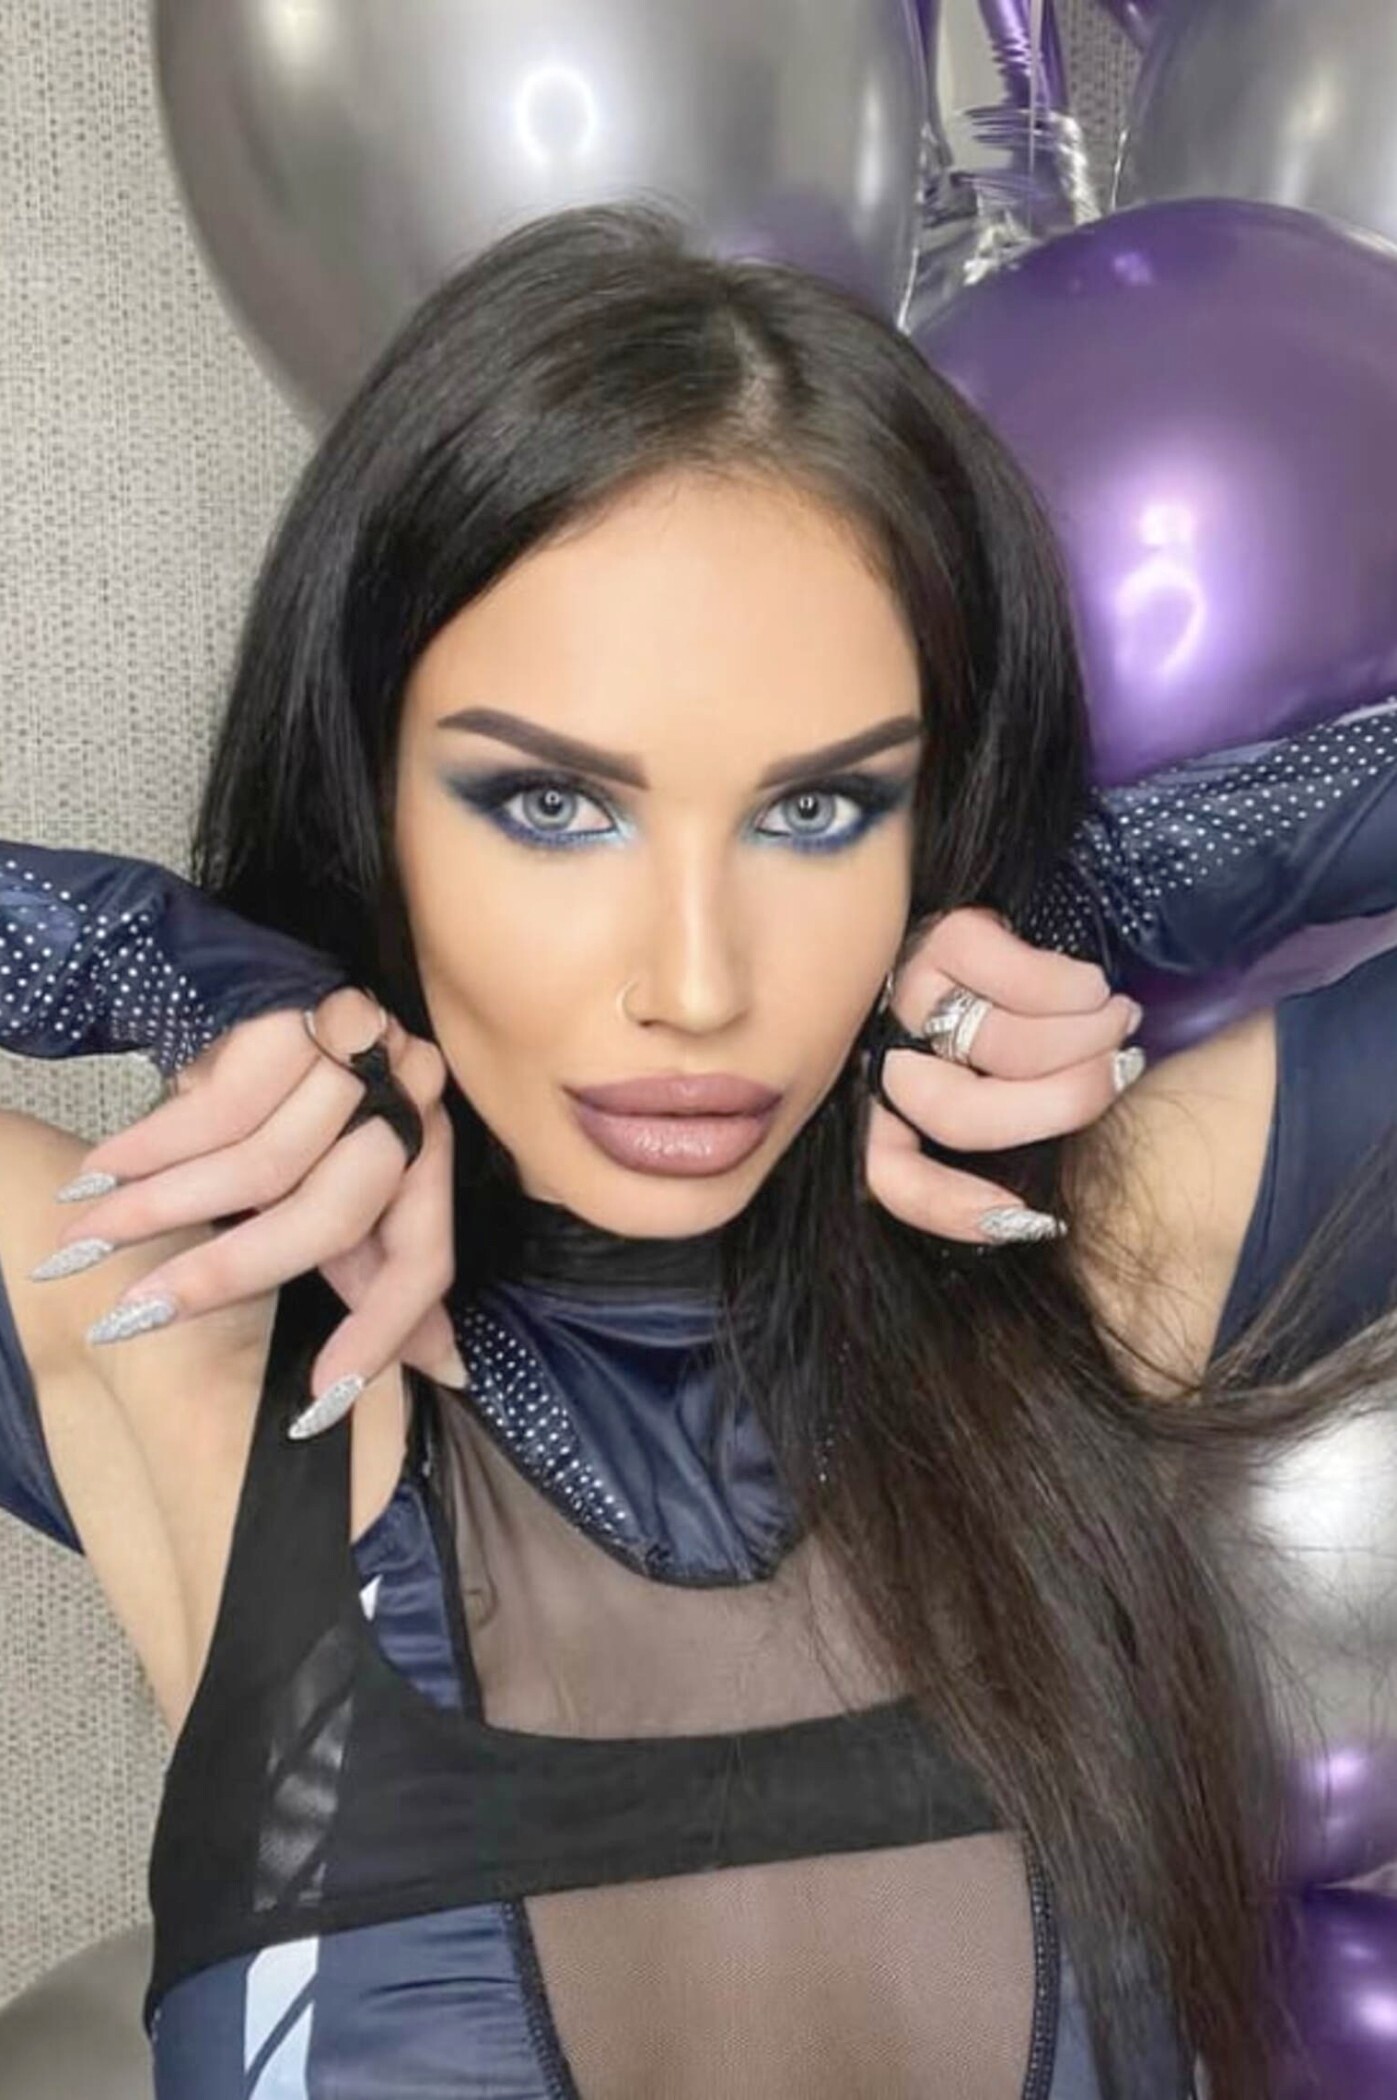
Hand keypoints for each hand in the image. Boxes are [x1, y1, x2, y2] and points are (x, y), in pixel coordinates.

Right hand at [31, 987, 462, 1407]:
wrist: (257, 989)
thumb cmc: (295, 1108)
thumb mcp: (332, 1192)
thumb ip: (371, 1271)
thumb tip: (437, 1362)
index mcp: (430, 1156)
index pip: (422, 1257)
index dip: (378, 1333)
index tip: (316, 1401)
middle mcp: (410, 1102)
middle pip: (332, 1216)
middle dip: (229, 1274)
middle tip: (138, 1313)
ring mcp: (360, 1052)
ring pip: (262, 1165)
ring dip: (161, 1210)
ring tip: (87, 1240)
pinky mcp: (297, 1015)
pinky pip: (216, 1108)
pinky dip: (148, 1151)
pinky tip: (95, 1177)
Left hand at [863, 906, 1143, 1242]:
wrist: (1036, 939)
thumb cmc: (1035, 1036)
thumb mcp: (1026, 1101)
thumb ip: (1023, 1141)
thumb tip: (1047, 1214)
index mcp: (898, 1109)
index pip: (892, 1176)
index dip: (951, 1208)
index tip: (1031, 1218)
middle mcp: (892, 1052)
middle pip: (961, 1114)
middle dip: (1060, 1104)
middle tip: (1121, 1076)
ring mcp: (910, 993)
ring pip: (996, 1048)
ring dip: (1082, 1040)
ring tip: (1120, 1024)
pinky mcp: (945, 936)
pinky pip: (1008, 976)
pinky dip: (1067, 989)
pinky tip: (1093, 988)